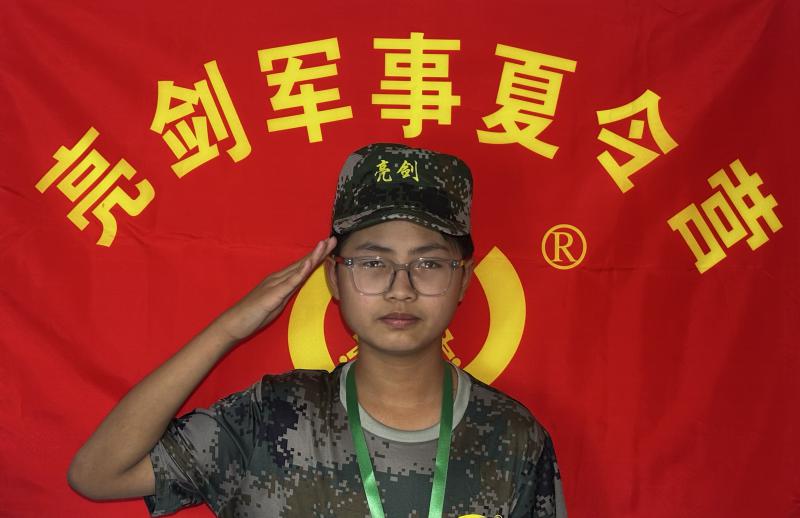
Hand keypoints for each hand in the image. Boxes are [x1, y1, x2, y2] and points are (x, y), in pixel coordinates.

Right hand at [213, 237, 336, 342]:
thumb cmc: (253, 315)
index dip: (316, 257)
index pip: (302, 267)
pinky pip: (289, 282)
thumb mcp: (276, 302)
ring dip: (313, 256)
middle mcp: (278, 278)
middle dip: (319, 251)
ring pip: (298, 268)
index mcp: (280, 281)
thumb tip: (296, 285)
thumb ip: (286, 292)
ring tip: (324, 245)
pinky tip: (309, 263)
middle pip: (302, 263)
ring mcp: (275, 284)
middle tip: (333, 239)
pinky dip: (300, 272)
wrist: (233, 324)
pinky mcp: (272, 294)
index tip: (329, 247)